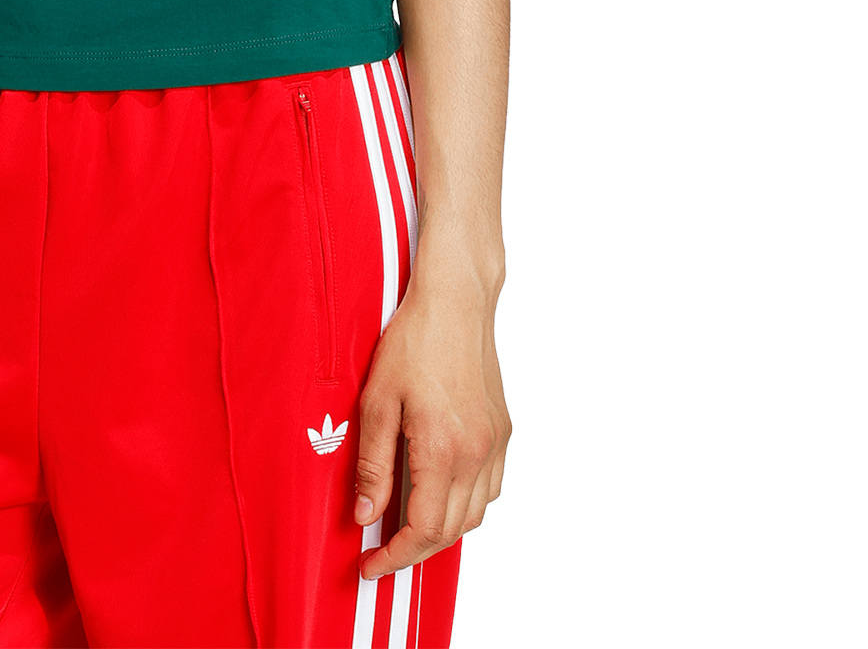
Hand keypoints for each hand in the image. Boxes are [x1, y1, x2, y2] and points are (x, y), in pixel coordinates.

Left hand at [352, 244, 509, 579]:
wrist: (456, 302)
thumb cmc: (413, 342)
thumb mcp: (377, 400)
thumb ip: (372, 463)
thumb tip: (365, 514)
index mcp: (442, 450)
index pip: (423, 529)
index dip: (396, 556)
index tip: (371, 566)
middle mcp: (476, 454)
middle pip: (451, 531)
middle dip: (416, 551)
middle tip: (383, 554)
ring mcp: (495, 444)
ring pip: (474, 515)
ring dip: (442, 531)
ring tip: (407, 530)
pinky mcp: (503, 431)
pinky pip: (488, 489)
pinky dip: (464, 506)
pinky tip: (440, 495)